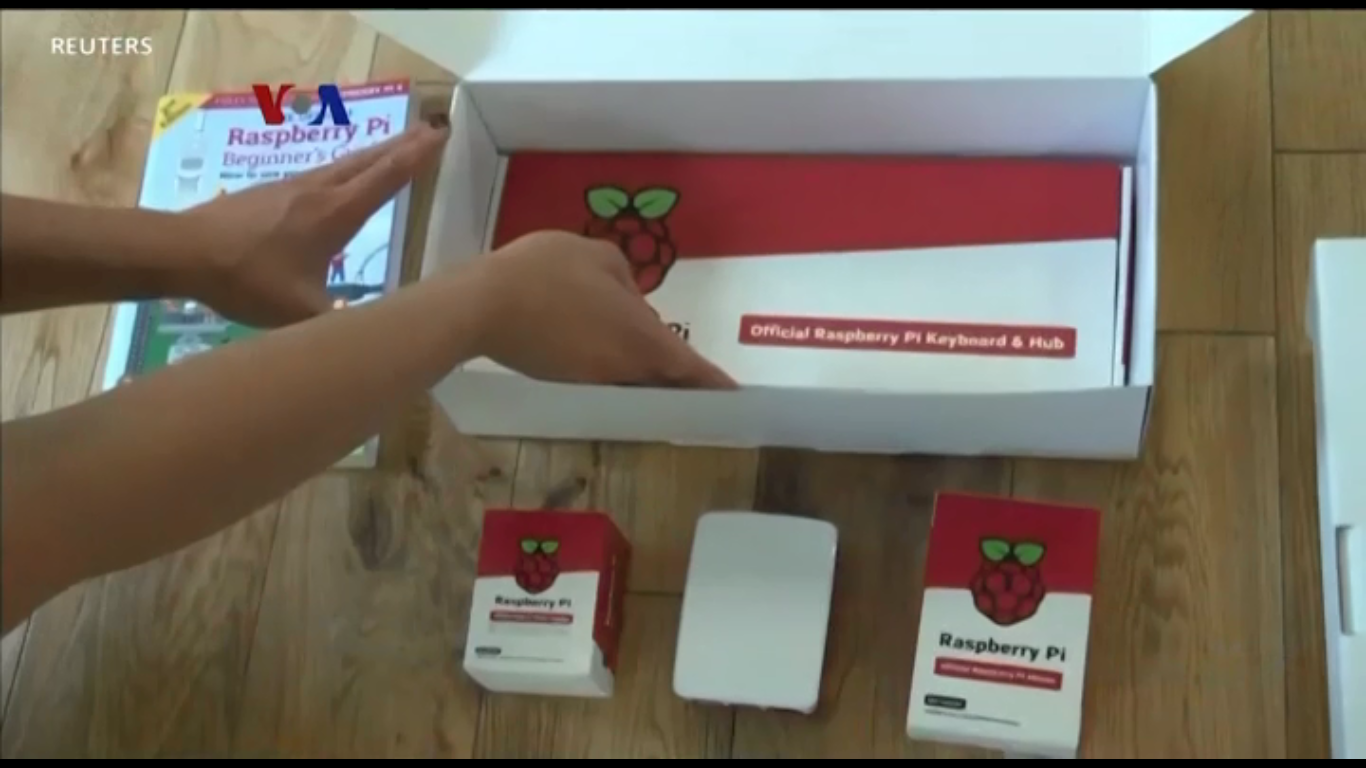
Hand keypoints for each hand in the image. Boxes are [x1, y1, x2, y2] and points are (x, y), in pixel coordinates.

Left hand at [181, 122, 448, 326]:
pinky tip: (342, 177)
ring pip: (345, 163)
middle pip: (370, 160)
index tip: (440, 134)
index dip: (416, 157)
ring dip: (376, 153)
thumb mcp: (299, 312)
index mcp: (336, 214)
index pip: (386, 178)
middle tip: (430, 129)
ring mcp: (293, 187)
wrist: (184, 251)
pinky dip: (348, 168)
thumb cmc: (246, 279)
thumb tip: (375, 339)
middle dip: (403, 145)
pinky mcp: (272, 192)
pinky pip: (324, 173)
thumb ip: (340, 325)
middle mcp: (319, 191)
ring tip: (396, 147)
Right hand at [459, 231, 736, 388]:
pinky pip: (604, 377)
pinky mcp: (565, 380)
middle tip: (698, 377)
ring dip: (646, 374)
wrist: (483, 306)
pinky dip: (615, 368)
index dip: (715, 383)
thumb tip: (629, 300)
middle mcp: (624, 369)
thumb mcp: (598, 255)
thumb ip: (626, 277)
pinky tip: (605, 347)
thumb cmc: (547, 272)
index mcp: (642, 339)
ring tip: (653, 358)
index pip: (691, 370)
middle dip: (682, 381)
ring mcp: (592, 380)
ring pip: (633, 381)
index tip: (736, 397)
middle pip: (664, 382)